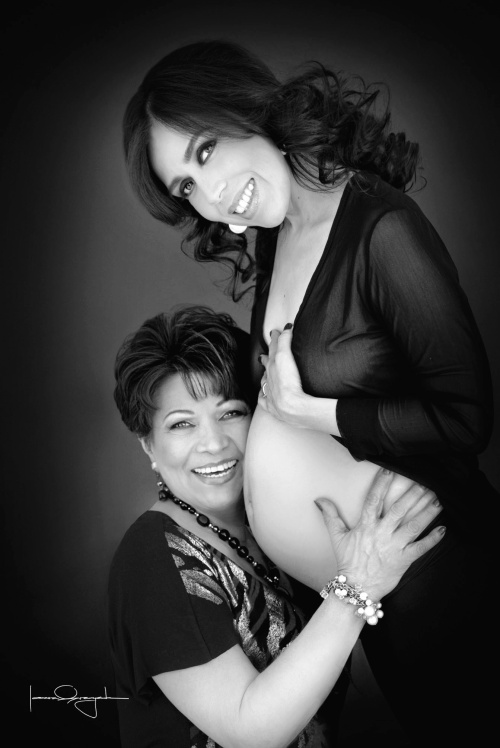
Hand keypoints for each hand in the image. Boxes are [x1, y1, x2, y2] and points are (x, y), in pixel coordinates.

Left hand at [258, 325, 308, 426]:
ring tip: (265, 372)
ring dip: (265, 375)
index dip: (275, 339)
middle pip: (267, 364)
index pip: (274, 348)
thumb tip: (286, 329)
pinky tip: (264, 394)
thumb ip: (285, 341)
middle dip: (266, 357)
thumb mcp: (287, 356)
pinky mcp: (272, 406)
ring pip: (264, 381)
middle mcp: (269, 377)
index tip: (274, 333)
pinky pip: (264, 399)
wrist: (291, 407)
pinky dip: (263, 395)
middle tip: (264, 354)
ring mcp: (269, 392)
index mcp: (274, 365)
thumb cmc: (290, 383)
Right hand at [315, 469, 444, 601]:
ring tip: (438, 500)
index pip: (373, 500)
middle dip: (413, 495)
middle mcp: (381, 533)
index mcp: (366, 526)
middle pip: (399, 510)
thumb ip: (330, 515)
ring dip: (427, 512)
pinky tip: (443, 529)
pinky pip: (421, 548)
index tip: (390, 470)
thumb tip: (320, 499)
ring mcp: (394, 546)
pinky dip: (433, 539)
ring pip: (413, 526)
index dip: (381, 484)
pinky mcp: (404, 559)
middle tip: (425, 482)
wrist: (357, 588)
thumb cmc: (348, 561)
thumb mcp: (337, 537)